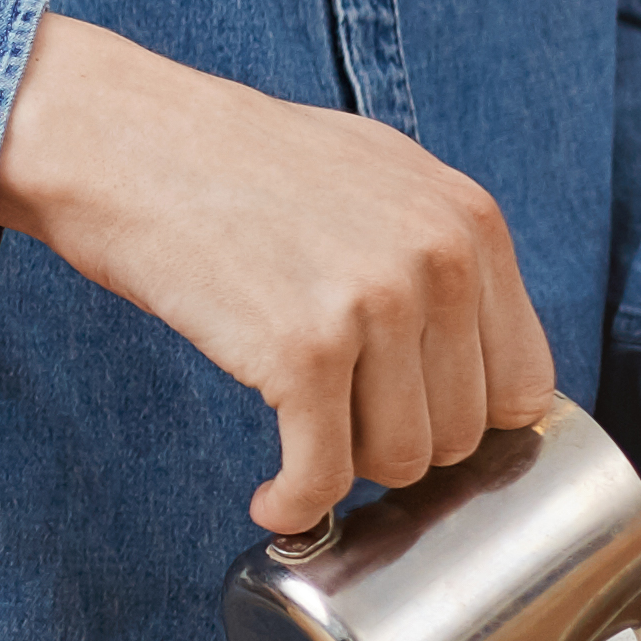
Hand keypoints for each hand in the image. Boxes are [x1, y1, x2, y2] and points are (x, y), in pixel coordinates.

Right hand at [0, 13, 561, 533]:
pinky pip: (323, 476)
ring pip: (399, 462)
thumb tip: (478, 362)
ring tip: (298, 436)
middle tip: (334, 424)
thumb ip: (439, 252)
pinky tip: (271, 497)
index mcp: (470, 222)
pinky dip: (294, 503)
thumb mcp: (374, 174)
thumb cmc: (231, 159)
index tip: (406, 422)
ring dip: (344, 470)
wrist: (118, 138)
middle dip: (395, 444)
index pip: (522, 383)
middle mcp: (438, 261)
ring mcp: (372, 306)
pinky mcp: (300, 353)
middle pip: (461, 433)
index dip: (461, 418)